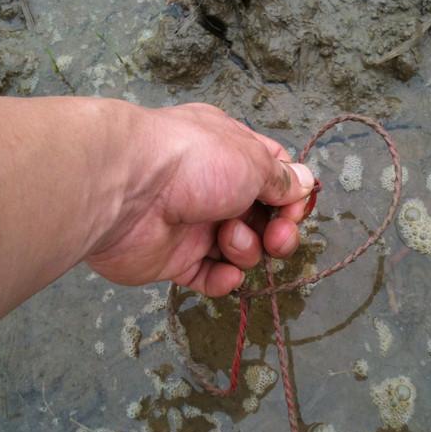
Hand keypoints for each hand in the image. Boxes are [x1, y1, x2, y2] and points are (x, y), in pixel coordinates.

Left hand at [85, 103, 314, 295]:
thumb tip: (304, 183)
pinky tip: (224, 274)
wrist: (125, 189)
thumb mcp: (252, 160)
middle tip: (277, 238)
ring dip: (245, 250)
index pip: (273, 176)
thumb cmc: (191, 161)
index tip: (294, 209)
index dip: (290, 197)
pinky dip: (222, 279)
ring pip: (240, 250)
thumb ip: (281, 179)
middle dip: (277, 233)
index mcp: (230, 152)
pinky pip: (209, 277)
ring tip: (228, 239)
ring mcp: (194, 224)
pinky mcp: (175, 259)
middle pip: (262, 219)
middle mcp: (213, 186)